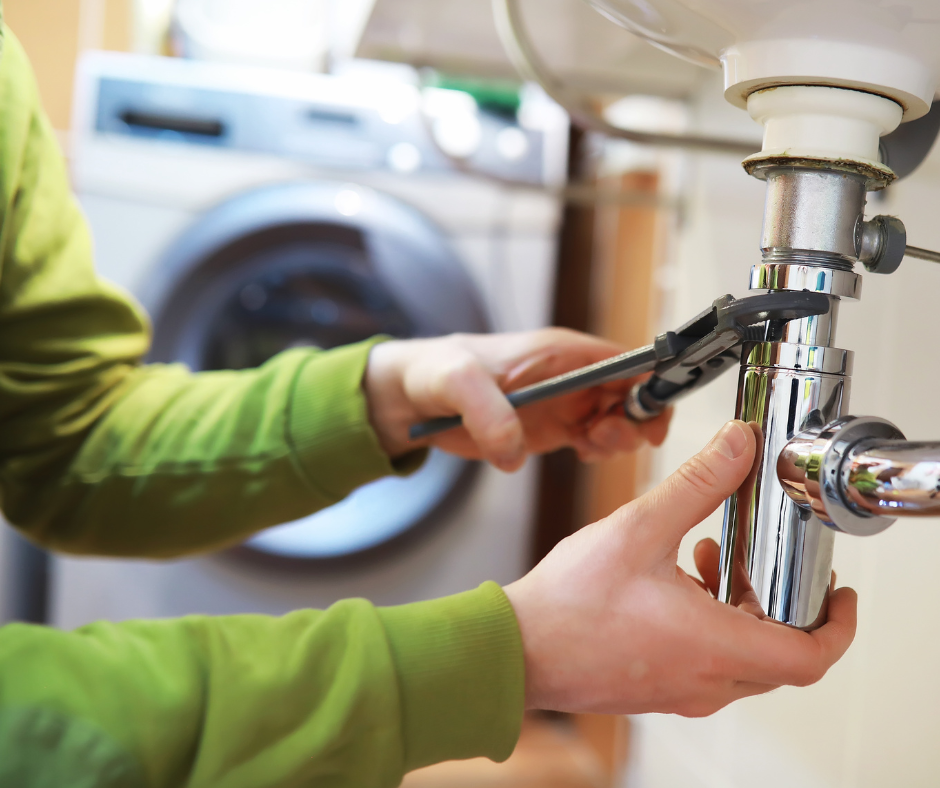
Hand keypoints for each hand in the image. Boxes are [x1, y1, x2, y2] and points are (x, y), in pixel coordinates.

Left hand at [363, 329, 670, 470]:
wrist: (412, 398)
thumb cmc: (435, 372)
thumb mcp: (456, 382)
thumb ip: (486, 411)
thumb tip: (513, 451)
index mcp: (560, 351)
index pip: (626, 360)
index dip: (649, 384)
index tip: (650, 417)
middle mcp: (571, 375)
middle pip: (632, 394)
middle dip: (635, 419)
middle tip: (603, 438)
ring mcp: (564, 403)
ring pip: (618, 420)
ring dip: (617, 438)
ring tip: (588, 446)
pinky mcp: (551, 429)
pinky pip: (593, 440)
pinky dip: (597, 451)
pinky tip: (580, 453)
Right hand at [503, 420, 856, 715]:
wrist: (515, 649)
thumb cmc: (568, 604)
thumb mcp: (639, 528)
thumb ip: (697, 483)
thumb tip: (737, 445)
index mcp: (712, 645)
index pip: (809, 656)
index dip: (837, 625)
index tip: (839, 594)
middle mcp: (704, 679)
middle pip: (779, 653)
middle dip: (781, 602)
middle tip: (766, 561)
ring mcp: (680, 690)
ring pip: (742, 658)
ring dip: (741, 608)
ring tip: (711, 557)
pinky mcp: (656, 688)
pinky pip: (708, 663)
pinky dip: (711, 624)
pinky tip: (676, 580)